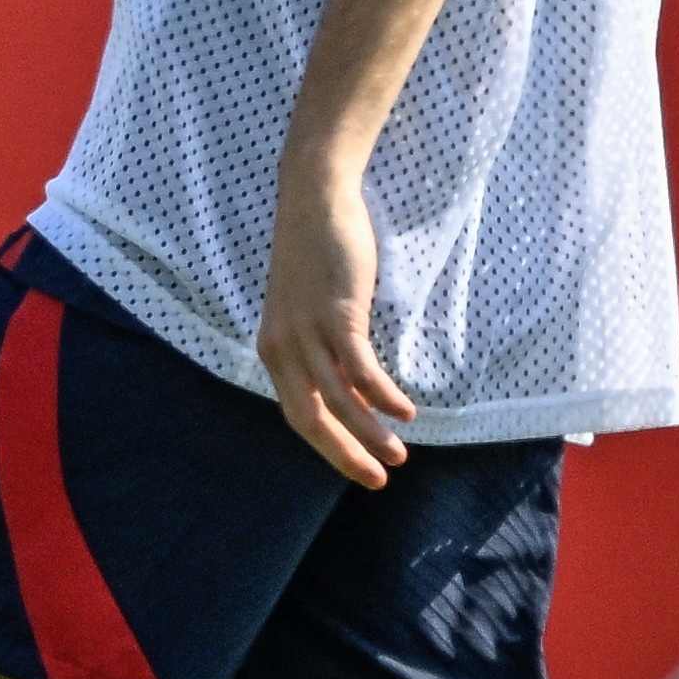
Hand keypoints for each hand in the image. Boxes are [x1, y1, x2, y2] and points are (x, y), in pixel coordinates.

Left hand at [254, 160, 413, 489]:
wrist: (313, 200)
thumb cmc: (317, 256)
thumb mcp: (311, 311)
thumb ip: (323, 351)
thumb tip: (352, 391)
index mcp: (274, 351)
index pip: (297, 416)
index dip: (328, 448)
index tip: (358, 469)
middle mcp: (282, 348)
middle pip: (310, 419)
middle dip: (345, 455)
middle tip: (379, 479)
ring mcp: (306, 331)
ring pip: (337, 400)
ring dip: (370, 434)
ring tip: (399, 456)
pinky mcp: (334, 313)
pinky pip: (359, 367)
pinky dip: (381, 395)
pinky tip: (405, 412)